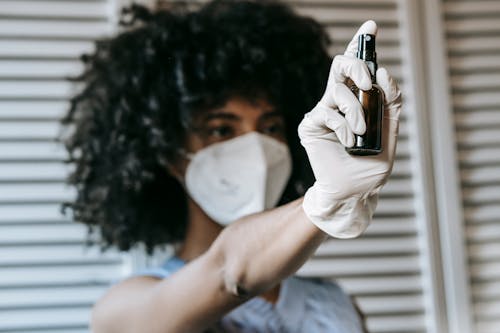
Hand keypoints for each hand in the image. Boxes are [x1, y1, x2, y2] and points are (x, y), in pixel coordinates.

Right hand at [298, 20, 401, 237]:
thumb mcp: (389, 133)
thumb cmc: (370, 166)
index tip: (371, 26)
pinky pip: (326, 113)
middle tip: (367, 80)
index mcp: (358, 101)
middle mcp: (339, 102)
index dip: (362, 45)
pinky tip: (347, 142)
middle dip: (356, 66)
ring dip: (354, 110)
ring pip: (337, 91)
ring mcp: (323, 112)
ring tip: (360, 132)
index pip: (358, 68)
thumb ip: (390, 104)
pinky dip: (342, 126)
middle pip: (340, 67)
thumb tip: (384, 75)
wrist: (353, 191)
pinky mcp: (311, 125)